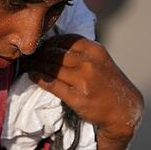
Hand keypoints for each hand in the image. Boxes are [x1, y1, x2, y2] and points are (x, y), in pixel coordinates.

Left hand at [24, 34, 143, 142]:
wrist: (124, 110)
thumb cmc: (108, 83)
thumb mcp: (100, 60)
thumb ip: (81, 51)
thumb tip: (52, 44)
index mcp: (95, 50)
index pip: (64, 40)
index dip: (48, 42)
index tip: (39, 46)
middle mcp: (89, 63)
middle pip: (54, 53)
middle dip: (38, 54)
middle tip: (27, 55)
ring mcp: (83, 80)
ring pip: (50, 68)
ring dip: (35, 65)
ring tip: (26, 65)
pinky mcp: (77, 97)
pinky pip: (51, 84)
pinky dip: (39, 78)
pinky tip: (32, 75)